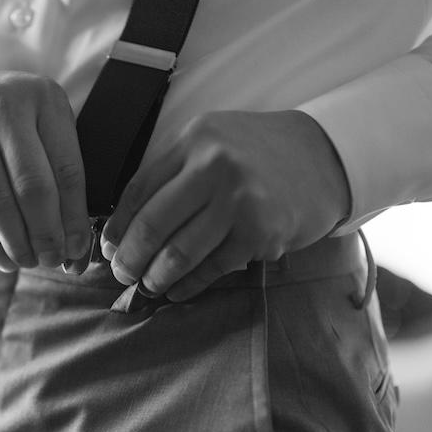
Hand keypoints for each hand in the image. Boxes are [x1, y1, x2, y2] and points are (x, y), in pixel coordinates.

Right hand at [0, 62, 91, 270]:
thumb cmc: (13, 124)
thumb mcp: (45, 128)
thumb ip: (62, 175)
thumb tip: (77, 247)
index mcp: (44, 98)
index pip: (67, 169)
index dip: (75, 217)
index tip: (78, 249)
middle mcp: (4, 106)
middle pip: (32, 187)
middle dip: (46, 234)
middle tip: (53, 260)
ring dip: (17, 243)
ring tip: (30, 261)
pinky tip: (5, 257)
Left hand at [100, 110, 349, 300]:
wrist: (323, 156)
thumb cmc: (255, 153)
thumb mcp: (210, 142)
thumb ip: (171, 173)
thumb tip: (125, 227)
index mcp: (193, 140)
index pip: (138, 191)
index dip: (117, 226)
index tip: (108, 248)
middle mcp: (215, 166)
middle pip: (153, 224)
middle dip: (130, 258)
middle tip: (122, 274)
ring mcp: (240, 200)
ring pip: (180, 252)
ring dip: (156, 277)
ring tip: (147, 286)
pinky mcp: (261, 233)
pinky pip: (213, 267)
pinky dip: (190, 284)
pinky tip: (177, 291)